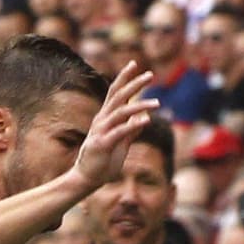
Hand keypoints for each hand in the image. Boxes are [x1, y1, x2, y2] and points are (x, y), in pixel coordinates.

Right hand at [72, 60, 156, 191]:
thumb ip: (131, 130)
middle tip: (150, 75)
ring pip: (121, 112)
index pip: (114, 92)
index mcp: (105, 118)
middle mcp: (102, 120)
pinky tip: (147, 120)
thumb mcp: (120, 144)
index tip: (134, 63)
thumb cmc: (102, 162)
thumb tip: (145, 118)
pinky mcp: (102, 144)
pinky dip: (133, 125)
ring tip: (157, 103)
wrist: (86, 179)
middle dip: (134, 84)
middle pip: (118, 96)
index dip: (124, 77)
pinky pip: (119, 131)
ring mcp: (101, 131)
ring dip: (139, 106)